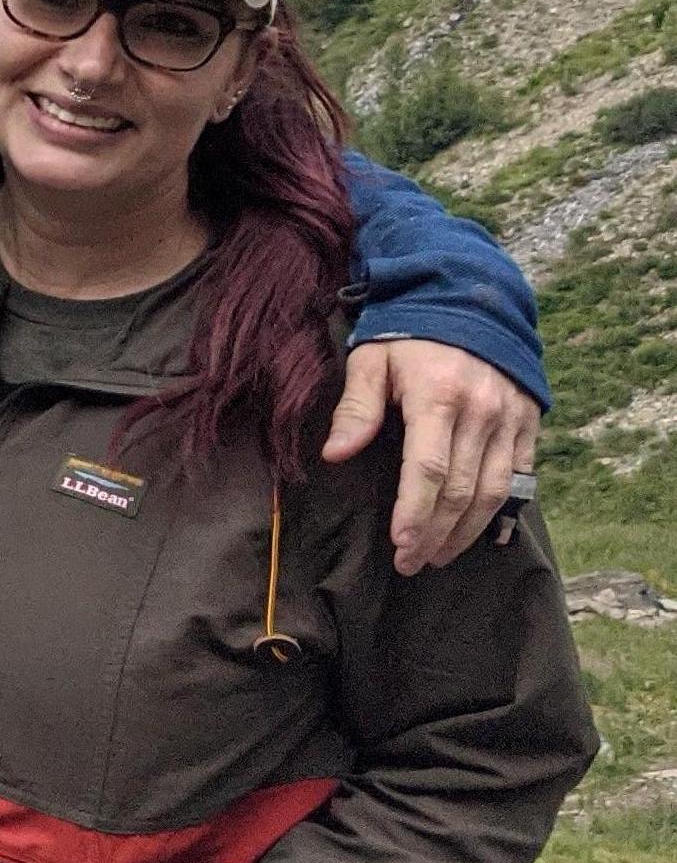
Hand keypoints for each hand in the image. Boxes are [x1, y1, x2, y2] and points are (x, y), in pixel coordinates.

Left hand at [322, 339, 541, 574]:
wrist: (471, 298)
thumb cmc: (409, 332)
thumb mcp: (372, 358)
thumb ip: (356, 407)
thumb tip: (334, 454)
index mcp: (437, 396)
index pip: (428, 469)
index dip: (415, 512)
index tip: (400, 546)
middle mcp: (480, 412)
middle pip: (460, 489)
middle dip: (436, 533)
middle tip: (412, 564)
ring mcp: (509, 418)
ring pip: (493, 491)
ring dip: (466, 531)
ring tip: (439, 556)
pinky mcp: (528, 423)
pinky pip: (519, 477)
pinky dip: (501, 511)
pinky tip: (480, 535)